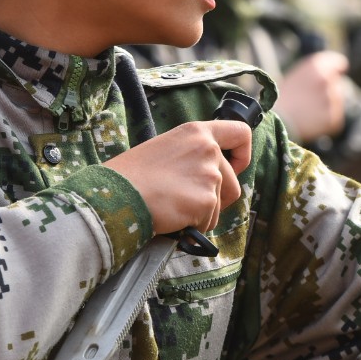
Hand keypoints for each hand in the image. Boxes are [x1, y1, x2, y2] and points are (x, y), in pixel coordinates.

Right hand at [102, 120, 254, 234]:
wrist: (117, 195)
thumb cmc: (132, 175)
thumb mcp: (164, 149)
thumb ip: (192, 156)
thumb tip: (208, 177)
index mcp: (197, 132)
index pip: (241, 133)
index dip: (242, 155)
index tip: (234, 167)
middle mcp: (209, 150)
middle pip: (234, 183)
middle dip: (218, 200)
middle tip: (189, 202)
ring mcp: (210, 176)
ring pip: (220, 206)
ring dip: (202, 214)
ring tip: (174, 208)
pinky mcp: (207, 201)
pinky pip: (208, 222)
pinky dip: (193, 227)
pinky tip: (172, 217)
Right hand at [273, 52, 349, 142]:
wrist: (275, 120)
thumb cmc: (280, 98)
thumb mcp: (296, 77)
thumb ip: (315, 74)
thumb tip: (331, 75)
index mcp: (317, 66)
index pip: (339, 63)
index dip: (336, 69)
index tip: (336, 73)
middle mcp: (327, 80)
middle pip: (336, 84)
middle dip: (327, 91)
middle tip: (309, 99)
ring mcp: (332, 99)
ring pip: (335, 101)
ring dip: (326, 105)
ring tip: (306, 111)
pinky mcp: (333, 117)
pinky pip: (334, 118)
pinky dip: (325, 120)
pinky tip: (310, 121)